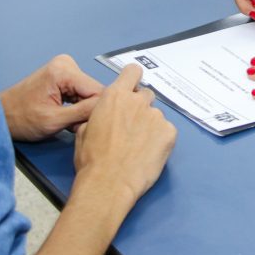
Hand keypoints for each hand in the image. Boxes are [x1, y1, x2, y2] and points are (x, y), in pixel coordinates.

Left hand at [1, 54, 103, 141]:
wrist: (1, 115)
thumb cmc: (20, 118)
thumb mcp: (54, 120)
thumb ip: (83, 112)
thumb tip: (107, 107)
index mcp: (64, 70)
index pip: (98, 90)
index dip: (96, 111)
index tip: (84, 125)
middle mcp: (66, 64)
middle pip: (94, 91)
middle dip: (88, 110)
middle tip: (72, 125)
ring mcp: (65, 68)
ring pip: (89, 93)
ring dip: (82, 110)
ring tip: (66, 121)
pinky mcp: (63, 75)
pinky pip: (81, 92)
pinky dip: (77, 106)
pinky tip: (65, 114)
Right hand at [74, 65, 176, 201]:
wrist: (108, 183)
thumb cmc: (91, 159)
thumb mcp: (84, 130)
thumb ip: (100, 114)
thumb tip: (104, 115)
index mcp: (115, 96)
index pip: (133, 71)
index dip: (133, 79)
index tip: (132, 88)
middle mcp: (138, 101)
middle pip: (146, 94)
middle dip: (140, 106)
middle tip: (132, 127)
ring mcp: (156, 116)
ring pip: (156, 115)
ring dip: (149, 125)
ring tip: (139, 146)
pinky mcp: (169, 132)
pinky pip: (166, 131)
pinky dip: (160, 139)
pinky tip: (148, 153)